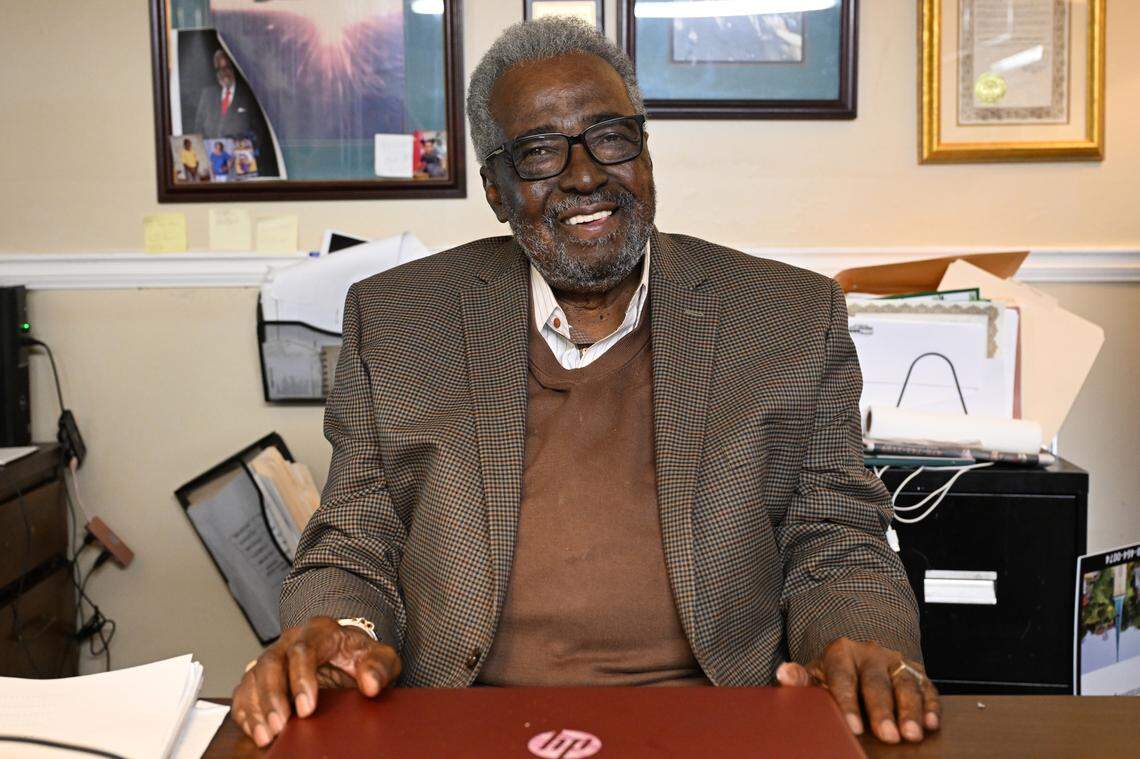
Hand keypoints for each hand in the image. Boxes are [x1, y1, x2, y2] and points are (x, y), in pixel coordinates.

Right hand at [231, 616, 400, 746]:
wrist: (348, 657)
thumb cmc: (361, 657)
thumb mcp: (381, 658)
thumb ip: (380, 667)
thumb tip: (370, 685)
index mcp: (321, 631)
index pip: (303, 650)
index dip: (301, 679)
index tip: (306, 709)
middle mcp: (291, 640)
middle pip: (271, 663)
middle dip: (272, 697)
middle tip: (279, 726)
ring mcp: (274, 656)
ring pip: (253, 676)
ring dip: (256, 707)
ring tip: (266, 735)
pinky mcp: (261, 675)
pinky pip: (244, 690)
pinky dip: (245, 711)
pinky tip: (255, 730)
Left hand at [776, 637, 939, 743]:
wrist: (856, 657)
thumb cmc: (832, 674)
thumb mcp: (814, 675)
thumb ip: (800, 679)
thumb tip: (784, 674)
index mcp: (841, 652)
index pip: (843, 678)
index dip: (848, 704)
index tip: (853, 727)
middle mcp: (871, 653)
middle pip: (877, 683)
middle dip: (883, 711)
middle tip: (888, 736)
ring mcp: (896, 661)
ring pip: (905, 684)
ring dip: (911, 711)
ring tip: (912, 734)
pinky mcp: (916, 672)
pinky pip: (927, 687)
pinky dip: (931, 705)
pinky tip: (932, 723)